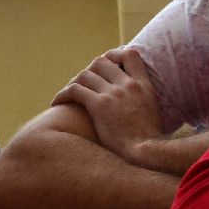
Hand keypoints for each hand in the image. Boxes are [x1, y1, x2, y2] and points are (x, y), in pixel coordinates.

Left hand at [50, 47, 163, 166]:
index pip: (130, 54)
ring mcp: (113, 94)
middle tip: (80, 85)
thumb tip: (131, 107)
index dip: (114, 55)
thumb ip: (141, 103)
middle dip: (88, 70)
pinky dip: (62, 94)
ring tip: (66, 95)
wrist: (145, 153)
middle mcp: (128, 85)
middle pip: (101, 62)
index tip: (105, 65)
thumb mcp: (152, 115)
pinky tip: (56, 103)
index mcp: (143, 86)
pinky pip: (74, 90)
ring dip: (73, 83)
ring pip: (85, 74)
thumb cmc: (147, 143)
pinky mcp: (99, 105)